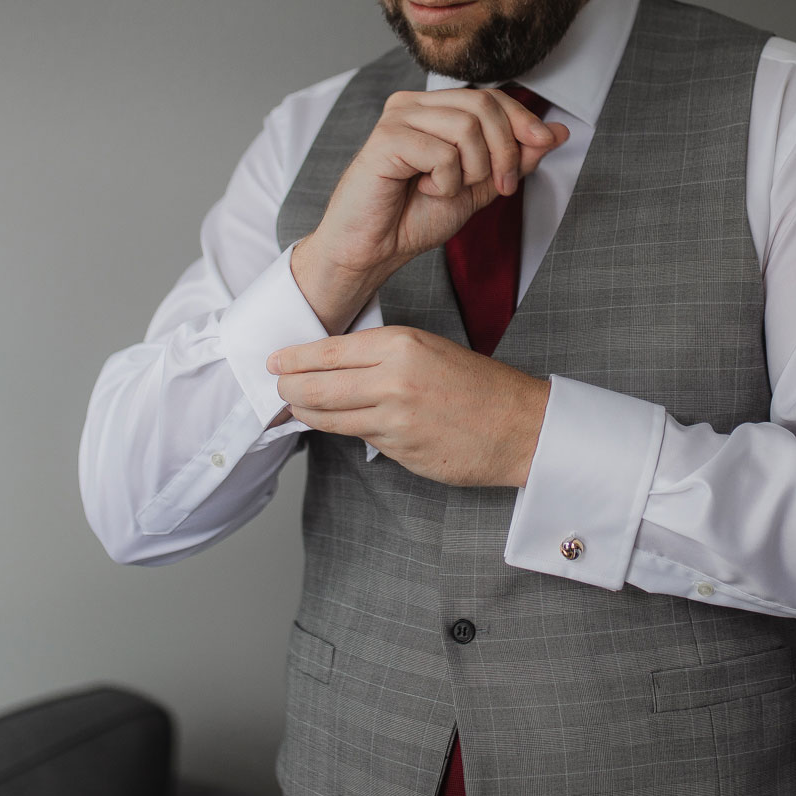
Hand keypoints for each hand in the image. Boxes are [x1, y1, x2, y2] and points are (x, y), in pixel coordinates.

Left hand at [269, 326, 550, 486]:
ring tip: (296, 406)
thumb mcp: (428, 349)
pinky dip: (341, 430)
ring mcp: (394, 419)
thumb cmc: (478, 386)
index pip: (328, 351)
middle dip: (289, 388)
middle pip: (317, 386)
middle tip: (276, 388)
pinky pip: (357, 438)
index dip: (294, 358)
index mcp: (401, 344)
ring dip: (306, 412)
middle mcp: (393, 379)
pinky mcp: (399, 451)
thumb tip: (331, 365)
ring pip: (328, 417)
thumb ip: (380, 356)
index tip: (275, 361)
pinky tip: (334, 424)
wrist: (520, 426)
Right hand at [291, 88, 568, 331]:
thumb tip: (556, 132)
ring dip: (473, 170)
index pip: (492, 96)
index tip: (542, 146)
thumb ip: (514, 159)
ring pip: (466, 127)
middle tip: (498, 187)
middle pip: (484, 105)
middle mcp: (414, 104)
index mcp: (435, 108)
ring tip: (448, 190)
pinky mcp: (385, 138)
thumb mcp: (479, 186)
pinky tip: (423, 189)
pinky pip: (442, 153)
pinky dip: (445, 181)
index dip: (523, 120)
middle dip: (505, 151)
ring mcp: (398, 117)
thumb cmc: (414, 217)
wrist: (373, 249)